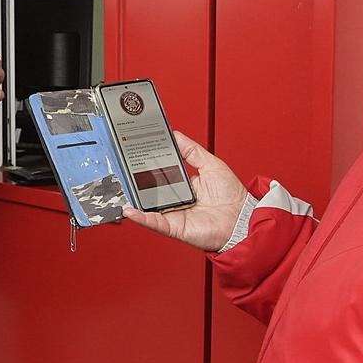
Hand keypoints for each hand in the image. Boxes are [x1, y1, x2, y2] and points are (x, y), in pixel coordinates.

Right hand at [121, 130, 250, 251]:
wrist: (242, 219)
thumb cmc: (232, 196)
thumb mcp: (211, 164)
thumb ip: (192, 150)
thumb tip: (176, 135)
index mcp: (183, 184)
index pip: (160, 173)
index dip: (148, 164)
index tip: (136, 152)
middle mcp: (176, 200)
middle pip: (150, 189)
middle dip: (135, 179)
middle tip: (123, 167)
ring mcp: (173, 213)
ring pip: (148, 206)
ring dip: (133, 198)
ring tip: (120, 187)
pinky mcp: (174, 226)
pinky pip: (155, 222)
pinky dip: (141, 217)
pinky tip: (130, 210)